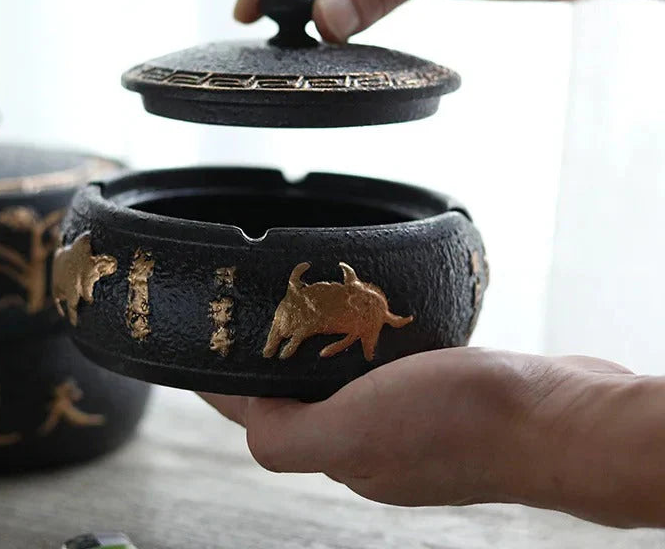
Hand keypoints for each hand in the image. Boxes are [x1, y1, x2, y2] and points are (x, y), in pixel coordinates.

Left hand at [200, 347, 664, 527]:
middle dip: (272, 360)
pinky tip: (372, 320)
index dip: (227, 381)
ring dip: (320, 349)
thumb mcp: (356, 431)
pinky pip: (386, 368)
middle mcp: (371, 442)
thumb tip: (244, 421)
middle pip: (299, 399)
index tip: (203, 347)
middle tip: (254, 314)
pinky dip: (367, 345)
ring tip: (305, 308)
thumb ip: (289, 436)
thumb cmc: (464, 424)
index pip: (263, 415)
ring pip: (343, 382)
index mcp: (343, 454)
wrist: (559, 416)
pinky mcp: (442, 394)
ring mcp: (408, 420)